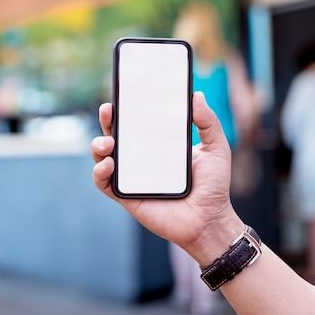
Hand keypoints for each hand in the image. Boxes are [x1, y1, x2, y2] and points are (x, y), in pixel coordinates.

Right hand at [90, 91, 242, 264]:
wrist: (210, 220)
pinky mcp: (125, 196)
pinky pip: (103, 183)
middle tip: (108, 111)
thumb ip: (208, 122)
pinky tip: (108, 165)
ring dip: (98, 145)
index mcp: (158, 144)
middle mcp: (140, 159)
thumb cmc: (213, 186)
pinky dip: (99, 172)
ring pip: (102, 156)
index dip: (125, 108)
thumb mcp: (216, 148)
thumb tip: (196, 95)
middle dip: (106, 121)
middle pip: (114, 134)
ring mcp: (130, 177)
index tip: (122, 94)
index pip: (136, 122)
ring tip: (108, 143)